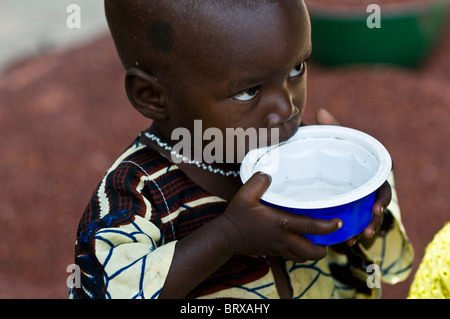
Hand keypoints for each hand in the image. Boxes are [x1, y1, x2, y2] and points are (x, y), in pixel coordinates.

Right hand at [218, 172, 342, 262]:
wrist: (226, 238)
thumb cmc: (237, 216)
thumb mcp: (245, 194)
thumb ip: (258, 181)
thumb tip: (269, 173)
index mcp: (280, 223)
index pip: (310, 227)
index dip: (328, 226)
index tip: (339, 223)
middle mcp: (283, 239)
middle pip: (312, 252)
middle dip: (325, 247)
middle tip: (330, 237)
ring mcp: (279, 248)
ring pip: (304, 257)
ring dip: (314, 252)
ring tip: (319, 241)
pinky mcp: (274, 253)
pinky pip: (294, 257)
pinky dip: (301, 253)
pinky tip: (301, 242)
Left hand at [313, 108, 392, 245]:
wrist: (323, 172)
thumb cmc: (333, 155)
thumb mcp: (331, 142)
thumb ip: (329, 130)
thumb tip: (321, 111)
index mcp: (368, 169)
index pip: (383, 177)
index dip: (383, 191)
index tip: (377, 204)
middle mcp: (369, 184)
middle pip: (381, 198)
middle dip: (378, 210)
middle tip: (372, 220)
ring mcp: (363, 199)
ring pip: (371, 215)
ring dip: (368, 226)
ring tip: (359, 238)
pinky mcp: (355, 211)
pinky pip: (358, 224)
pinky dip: (355, 234)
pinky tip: (348, 243)